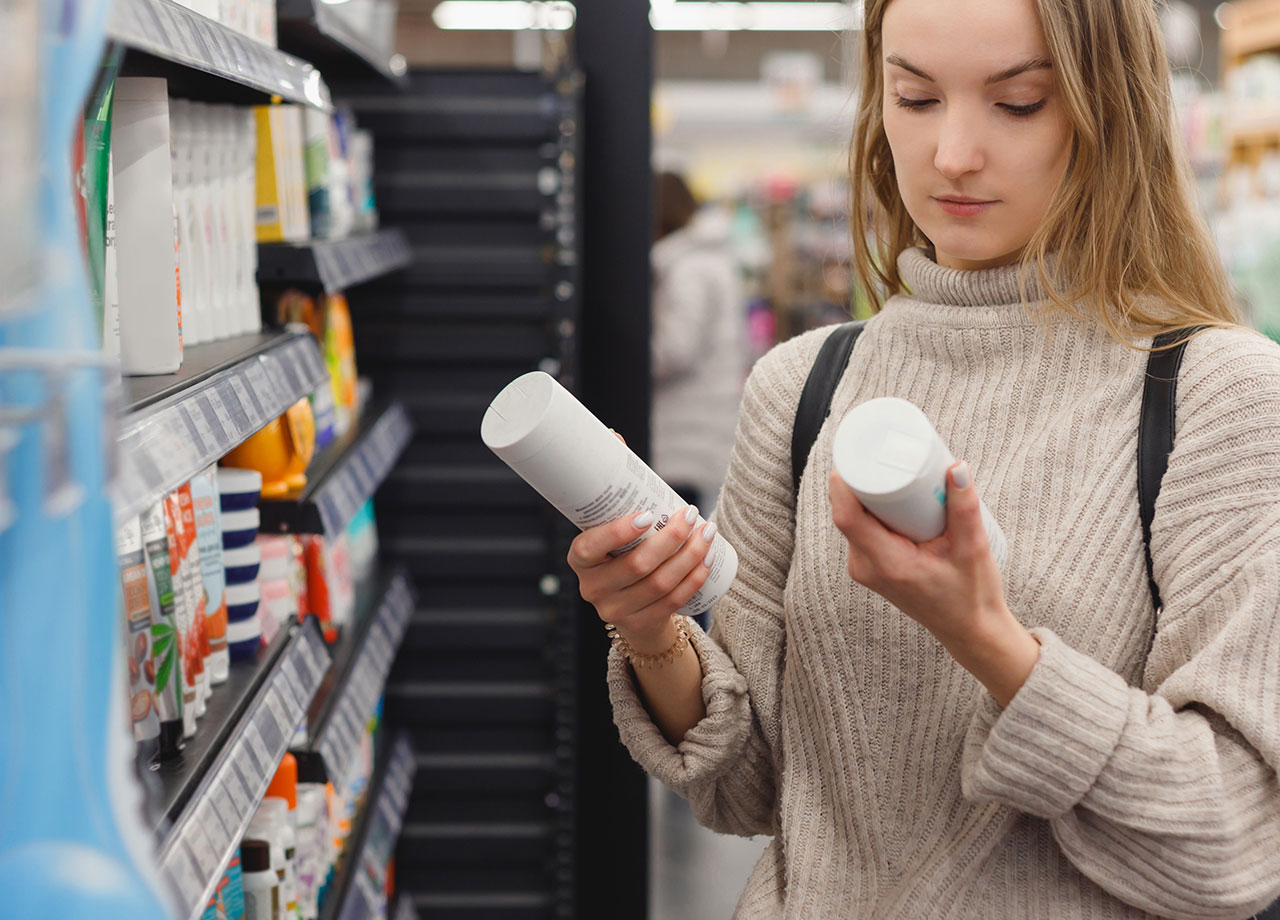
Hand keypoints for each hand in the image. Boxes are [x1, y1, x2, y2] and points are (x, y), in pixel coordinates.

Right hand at [568, 502, 716, 654]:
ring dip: (690, 556)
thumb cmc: (623, 556)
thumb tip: (643, 469)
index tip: (648, 514)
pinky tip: (707, 560)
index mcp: (580, 560)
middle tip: (690, 515)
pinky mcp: (640, 623)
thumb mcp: (612, 539)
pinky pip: (673, 600)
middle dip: (670, 538)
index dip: (618, 532)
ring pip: (660, 583)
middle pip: (636, 564)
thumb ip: (622, 513)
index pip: (590, 547)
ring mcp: (615, 610)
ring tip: (706, 533)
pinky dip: (694, 578)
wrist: (629, 606)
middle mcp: (593, 588)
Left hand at [828, 462, 1039, 705]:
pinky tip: (888, 492)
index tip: (857, 454)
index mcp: (887, 564)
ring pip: (853, 519)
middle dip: (861, 480)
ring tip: (891, 468)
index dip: (843, 482)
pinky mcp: (870, 566)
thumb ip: (965, 509)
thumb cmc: (972, 595)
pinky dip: (872, 509)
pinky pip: (861, 529)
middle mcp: (867, 567)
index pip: (847, 517)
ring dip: (867, 494)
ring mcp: (865, 569)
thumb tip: (957, 466)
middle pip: (847, 512)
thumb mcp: (974, 550)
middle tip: (885, 453)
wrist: (970, 631)